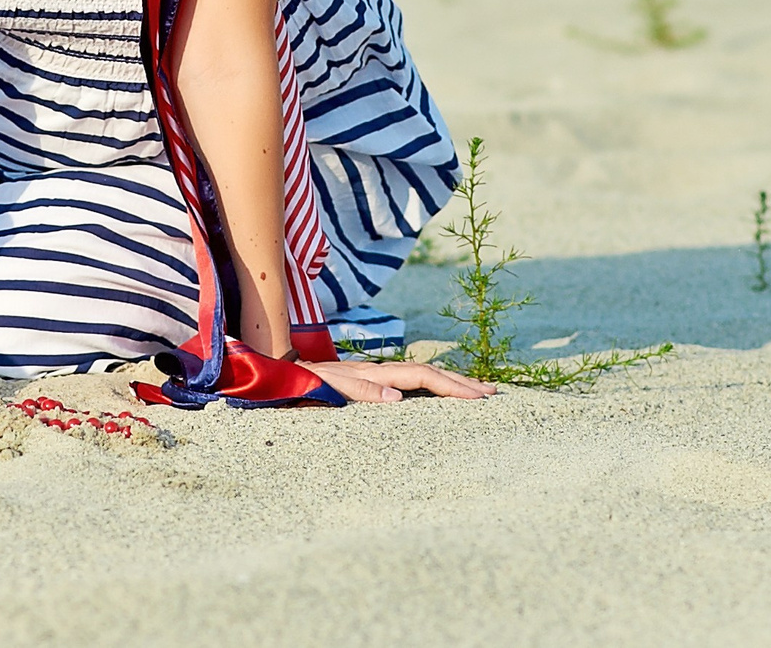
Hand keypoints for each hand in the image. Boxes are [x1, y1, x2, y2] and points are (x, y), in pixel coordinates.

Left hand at [311, 356, 496, 402]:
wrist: (277, 378)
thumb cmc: (300, 387)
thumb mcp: (326, 389)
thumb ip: (360, 391)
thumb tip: (398, 396)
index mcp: (374, 373)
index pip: (423, 377)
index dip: (451, 387)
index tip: (478, 399)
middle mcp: (379, 371)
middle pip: (429, 373)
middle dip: (461, 382)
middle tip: (493, 393)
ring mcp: (376, 376)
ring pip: (422, 376)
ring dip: (451, 382)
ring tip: (479, 391)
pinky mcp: (369, 384)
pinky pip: (410, 384)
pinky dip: (432, 387)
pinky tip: (442, 396)